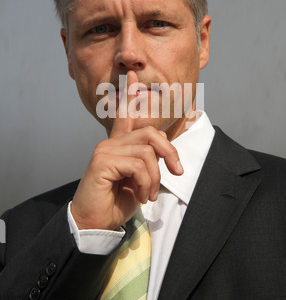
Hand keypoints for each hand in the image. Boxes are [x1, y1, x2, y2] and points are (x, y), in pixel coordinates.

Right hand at [70, 70, 183, 230]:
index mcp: (118, 145)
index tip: (132, 76)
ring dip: (155, 177)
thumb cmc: (116, 202)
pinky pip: (138, 164)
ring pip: (147, 152)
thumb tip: (164, 152)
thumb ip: (147, 162)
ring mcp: (105, 149)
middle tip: (176, 172)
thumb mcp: (139, 180)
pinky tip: (140, 196)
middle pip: (150, 133)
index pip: (125, 115)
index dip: (130, 95)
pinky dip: (146, 183)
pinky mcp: (102, 161)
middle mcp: (110, 143)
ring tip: (148, 194)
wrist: (95, 223)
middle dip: (170, 152)